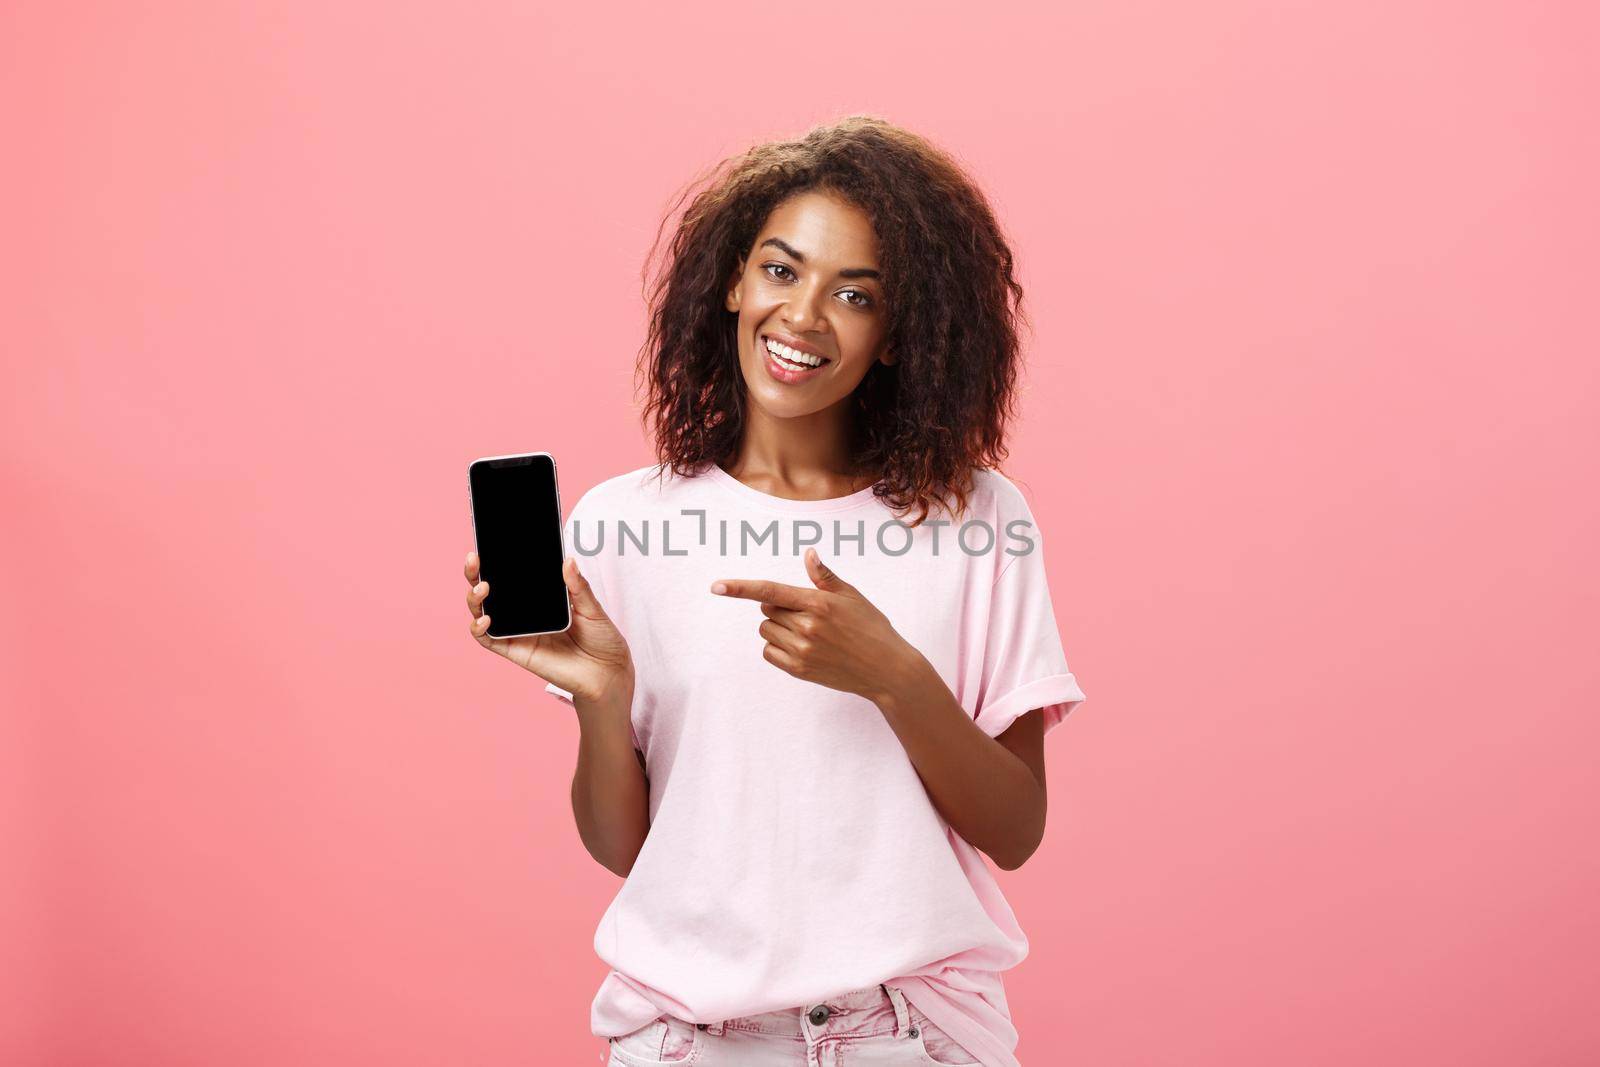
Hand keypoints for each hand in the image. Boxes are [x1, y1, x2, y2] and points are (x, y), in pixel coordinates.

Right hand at [465, 551, 632, 703]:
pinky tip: (485, 619)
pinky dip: (480, 629)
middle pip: (490, 591)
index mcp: (541, 598)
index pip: (512, 576)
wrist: (609, 673)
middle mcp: (525, 613)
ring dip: (474, 598)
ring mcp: (518, 632)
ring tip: (483, 587)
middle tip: (474, 558)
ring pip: (482, 612)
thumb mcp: (592, 608)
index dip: (496, 560)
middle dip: (475, 573)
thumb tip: (568, 560)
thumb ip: (578, 586)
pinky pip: (489, 640)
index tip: (489, 543)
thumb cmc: (602, 639)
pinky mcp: (516, 651)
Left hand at [710, 548, 917, 701]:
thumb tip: (808, 553)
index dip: (740, 588)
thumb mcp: (852, 596)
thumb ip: (824, 577)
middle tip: (807, 613)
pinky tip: (802, 647)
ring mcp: (802, 651)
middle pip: (767, 609)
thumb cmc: (871, 627)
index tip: (716, 586)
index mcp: (818, 603)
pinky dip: (778, 647)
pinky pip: (769, 652)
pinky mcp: (799, 670)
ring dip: (778, 626)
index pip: (770, 591)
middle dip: (780, 606)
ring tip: (808, 631)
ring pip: (767, 630)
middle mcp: (807, 627)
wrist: (886, 669)